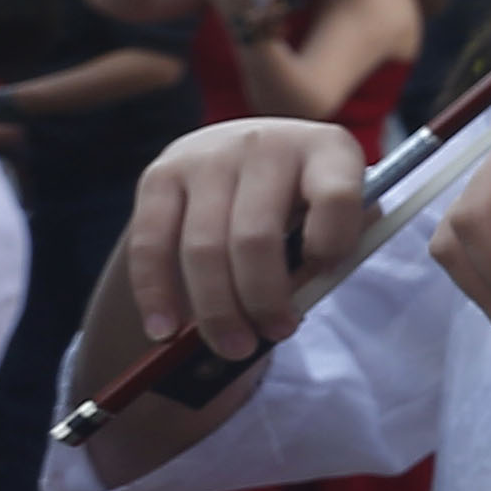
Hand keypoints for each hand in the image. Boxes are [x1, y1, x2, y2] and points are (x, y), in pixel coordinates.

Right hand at [114, 117, 369, 357]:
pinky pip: (150, 244)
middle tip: (273, 335)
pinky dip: (155, 294)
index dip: (333, 245)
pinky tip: (164, 331)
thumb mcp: (340, 209)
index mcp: (327, 149)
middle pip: (257, 238)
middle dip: (263, 300)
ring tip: (233, 346)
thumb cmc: (308, 196)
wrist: (249, 151)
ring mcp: (207, 156)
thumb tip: (289, 309)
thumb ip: (334, 249)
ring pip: (203, 249)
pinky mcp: (160, 174)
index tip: (326, 277)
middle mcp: (265, 144)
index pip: (336, 199)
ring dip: (217, 309)